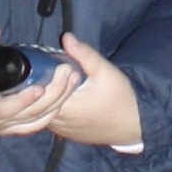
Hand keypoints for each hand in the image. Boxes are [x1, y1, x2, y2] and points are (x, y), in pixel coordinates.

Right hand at [0, 28, 69, 138]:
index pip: (2, 110)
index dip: (22, 101)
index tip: (39, 88)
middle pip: (27, 117)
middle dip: (52, 97)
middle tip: (69, 73)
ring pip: (33, 124)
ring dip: (56, 105)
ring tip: (72, 82)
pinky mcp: (4, 129)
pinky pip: (30, 127)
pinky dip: (48, 115)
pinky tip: (62, 98)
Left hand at [41, 33, 142, 147]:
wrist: (134, 126)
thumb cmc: (120, 98)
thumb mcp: (105, 72)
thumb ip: (84, 54)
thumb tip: (66, 37)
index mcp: (63, 108)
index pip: (40, 89)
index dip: (44, 73)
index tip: (55, 63)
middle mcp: (57, 123)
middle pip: (38, 100)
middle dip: (44, 82)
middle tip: (57, 69)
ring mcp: (61, 131)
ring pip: (42, 110)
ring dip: (47, 95)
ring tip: (59, 81)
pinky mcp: (66, 134)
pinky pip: (50, 118)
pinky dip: (52, 106)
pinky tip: (64, 95)